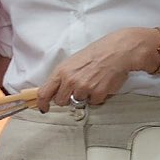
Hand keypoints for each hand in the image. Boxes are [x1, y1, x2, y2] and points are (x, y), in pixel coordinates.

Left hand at [34, 27, 159, 111]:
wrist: (117, 51)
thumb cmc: (95, 54)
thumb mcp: (71, 62)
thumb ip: (61, 77)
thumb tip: (54, 91)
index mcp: (61, 71)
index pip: (44, 92)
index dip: (42, 103)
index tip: (44, 108)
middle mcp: (70, 80)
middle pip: (61, 101)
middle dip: (67, 98)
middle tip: (76, 89)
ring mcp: (84, 88)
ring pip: (77, 102)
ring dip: (84, 96)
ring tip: (92, 82)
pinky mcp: (97, 93)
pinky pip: (93, 102)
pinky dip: (97, 96)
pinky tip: (101, 84)